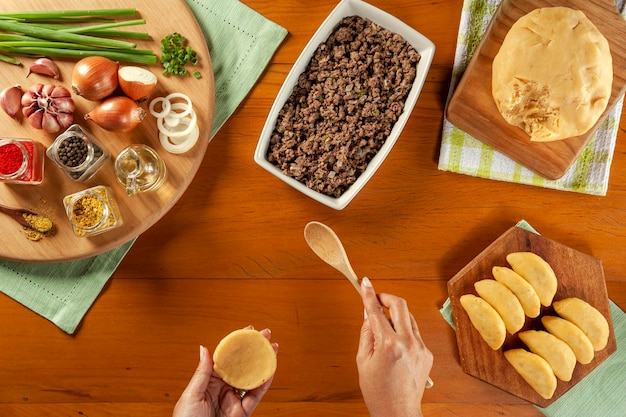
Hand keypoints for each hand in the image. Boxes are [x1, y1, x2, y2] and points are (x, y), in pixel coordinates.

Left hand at [173, 328, 277, 416]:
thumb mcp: (191, 395)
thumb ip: (202, 372)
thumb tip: (204, 348)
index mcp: (208, 382)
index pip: (226, 358)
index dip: (237, 344)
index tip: (247, 331)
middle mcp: (223, 389)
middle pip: (242, 365)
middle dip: (254, 350)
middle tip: (265, 335)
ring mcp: (234, 400)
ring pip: (252, 378)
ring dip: (264, 363)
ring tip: (272, 348)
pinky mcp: (243, 413)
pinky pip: (256, 396)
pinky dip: (265, 383)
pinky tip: (271, 370)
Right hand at [356, 277, 432, 416]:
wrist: (398, 412)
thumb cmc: (378, 391)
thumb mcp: (363, 360)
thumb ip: (366, 333)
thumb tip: (368, 313)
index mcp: (389, 345)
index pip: (376, 311)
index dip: (368, 294)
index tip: (365, 283)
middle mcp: (408, 343)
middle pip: (400, 305)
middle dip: (387, 297)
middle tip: (377, 298)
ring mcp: (420, 347)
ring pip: (408, 318)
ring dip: (395, 315)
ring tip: (383, 325)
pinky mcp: (427, 353)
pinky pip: (414, 333)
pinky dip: (403, 331)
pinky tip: (394, 344)